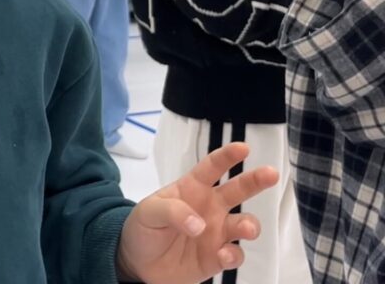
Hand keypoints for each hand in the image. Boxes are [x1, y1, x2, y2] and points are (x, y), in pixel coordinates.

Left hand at [116, 142, 278, 283]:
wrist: (140, 264)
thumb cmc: (144, 229)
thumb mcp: (148, 213)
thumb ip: (171, 211)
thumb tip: (198, 224)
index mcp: (192, 189)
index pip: (211, 168)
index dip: (226, 156)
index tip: (243, 148)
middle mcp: (210, 207)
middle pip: (238, 190)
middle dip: (256, 181)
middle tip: (271, 174)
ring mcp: (217, 232)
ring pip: (245, 224)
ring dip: (250, 225)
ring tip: (246, 229)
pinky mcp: (218, 257)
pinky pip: (236, 254)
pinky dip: (234, 255)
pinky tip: (223, 255)